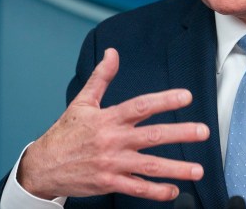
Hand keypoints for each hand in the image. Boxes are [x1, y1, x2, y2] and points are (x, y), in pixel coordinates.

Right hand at [17, 48, 209, 200]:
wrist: (43, 167)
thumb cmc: (65, 133)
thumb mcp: (82, 102)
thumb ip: (101, 77)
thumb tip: (112, 53)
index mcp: (108, 118)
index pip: (140, 106)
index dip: (164, 100)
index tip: (185, 96)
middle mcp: (113, 140)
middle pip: (152, 136)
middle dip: (180, 133)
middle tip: (203, 132)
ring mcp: (112, 163)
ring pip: (149, 166)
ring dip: (176, 168)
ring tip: (197, 169)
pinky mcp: (109, 183)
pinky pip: (137, 188)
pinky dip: (156, 191)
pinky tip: (173, 190)